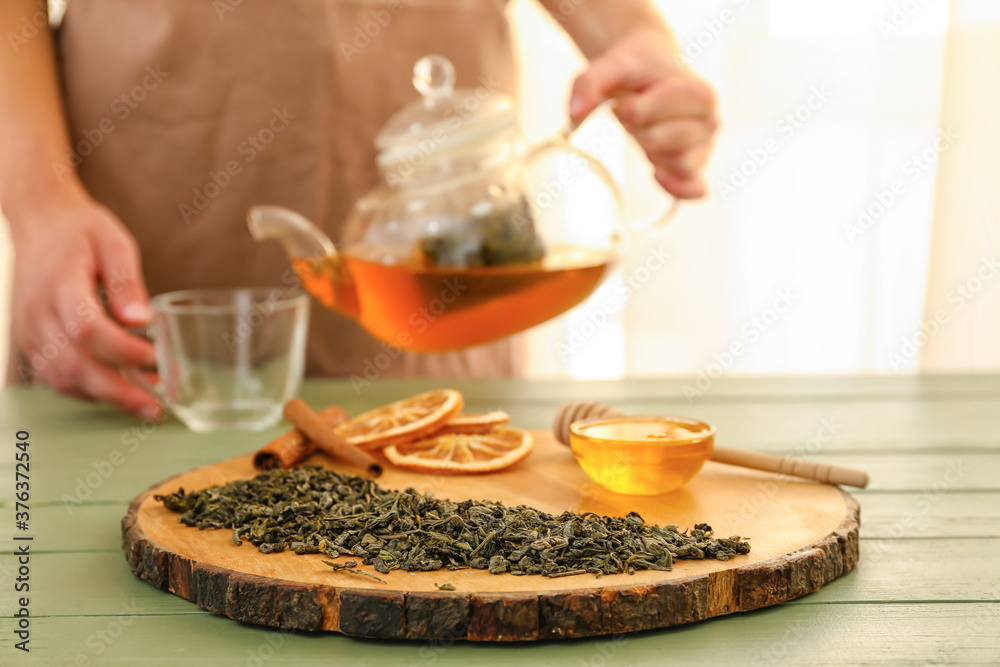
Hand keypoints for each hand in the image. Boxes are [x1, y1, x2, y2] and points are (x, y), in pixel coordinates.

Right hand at [8, 187, 161, 416]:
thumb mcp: (113, 242)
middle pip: (74, 364)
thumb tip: (143, 320)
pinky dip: (87, 391)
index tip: (154, 356)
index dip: (122, 349)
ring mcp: (31, 332)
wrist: (40, 226)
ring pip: (63, 378)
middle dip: (118, 391)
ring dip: (105, 397)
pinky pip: (56, 378)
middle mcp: (39, 313)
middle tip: (155, 406)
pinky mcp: (33, 343)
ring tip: (145, 405)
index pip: (87, 328)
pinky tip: (120, 392)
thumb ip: (128, 281)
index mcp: (60, 284)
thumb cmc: (81, 233)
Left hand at [569, 29, 717, 198]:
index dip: (636, 110)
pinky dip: (676, 188)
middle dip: (640, 130)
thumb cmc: (634, 68)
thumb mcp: (610, 66)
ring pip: (681, 165)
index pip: (663, 114)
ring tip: (646, 131)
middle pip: (666, 141)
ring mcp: (704, 146)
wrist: (649, 68)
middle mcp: (709, 120)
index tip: (625, 102)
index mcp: (699, 93)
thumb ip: (589, 83)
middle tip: (633, 115)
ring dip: (654, 152)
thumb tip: (574, 115)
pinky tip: (655, 173)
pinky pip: (694, 189)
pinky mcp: (694, 166)